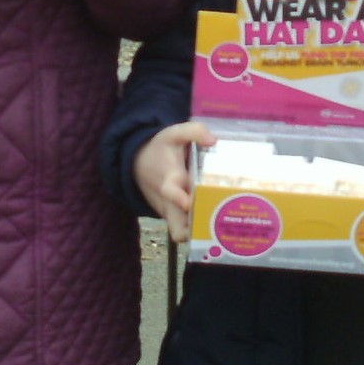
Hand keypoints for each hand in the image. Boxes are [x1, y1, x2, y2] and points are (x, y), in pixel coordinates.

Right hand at [132, 121, 214, 243]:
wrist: (138, 165)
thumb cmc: (160, 150)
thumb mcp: (172, 134)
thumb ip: (192, 131)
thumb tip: (213, 140)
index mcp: (169, 180)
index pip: (170, 193)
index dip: (179, 199)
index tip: (189, 202)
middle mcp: (169, 202)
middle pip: (177, 230)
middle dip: (195, 231)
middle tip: (217, 224)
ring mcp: (172, 213)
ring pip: (183, 233)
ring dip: (200, 232)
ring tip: (225, 224)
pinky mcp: (175, 218)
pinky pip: (187, 229)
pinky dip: (199, 229)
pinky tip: (220, 221)